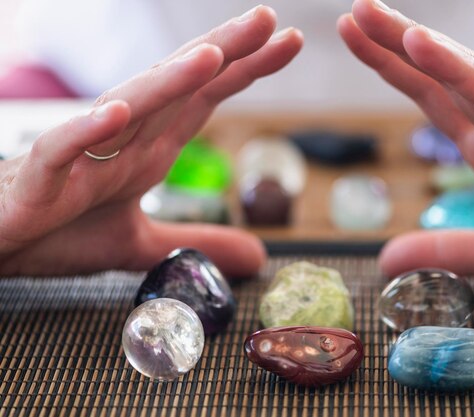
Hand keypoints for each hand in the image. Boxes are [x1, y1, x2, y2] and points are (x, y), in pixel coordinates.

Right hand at [0, 6, 302, 277]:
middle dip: (223, 51)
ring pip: (128, 107)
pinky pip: (62, 148)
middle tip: (269, 20)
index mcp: (148, 146)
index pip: (205, 99)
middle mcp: (122, 138)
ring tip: (211, 57)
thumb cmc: (58, 229)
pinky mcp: (40, 178)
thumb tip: (258, 256)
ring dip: (168, 81)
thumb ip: (197, 241)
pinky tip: (117, 114)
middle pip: (177, 86)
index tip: (288, 42)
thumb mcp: (144, 242)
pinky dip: (87, 131)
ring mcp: (82, 153)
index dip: (246, 69)